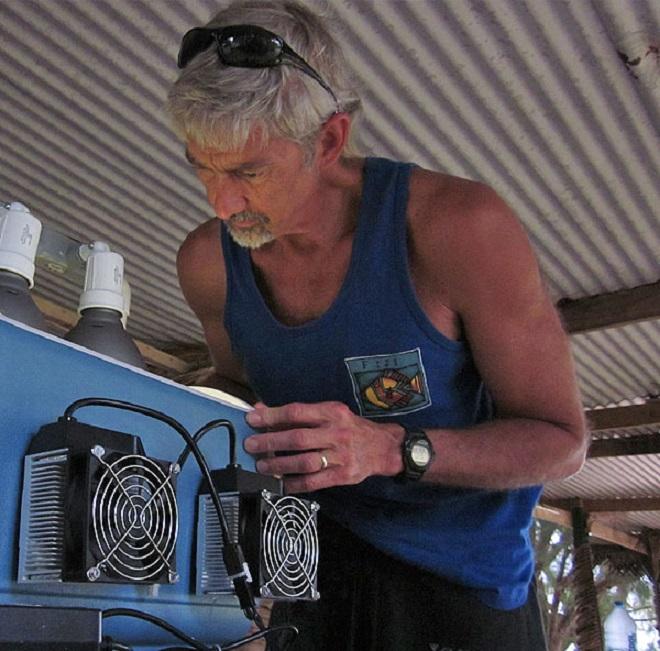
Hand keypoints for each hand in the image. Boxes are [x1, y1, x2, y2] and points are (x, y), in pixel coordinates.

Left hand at [244, 401, 403, 492]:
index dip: (272, 416)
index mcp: (332, 412)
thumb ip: (297, 414)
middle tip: (251, 445)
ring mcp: (341, 456)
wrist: (383, 447)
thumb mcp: (328, 413)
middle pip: (298, 438)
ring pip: (305, 462)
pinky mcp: (343, 476)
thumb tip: (262, 411)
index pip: (297, 412)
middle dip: (270, 442)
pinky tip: (281, 484)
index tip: (253, 419)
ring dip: (279, 465)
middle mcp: (337, 433)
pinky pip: (315, 482)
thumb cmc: (350, 428)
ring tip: (262, 465)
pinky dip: (295, 484)